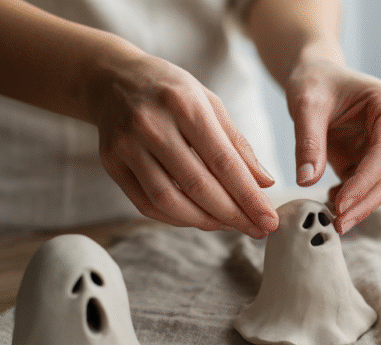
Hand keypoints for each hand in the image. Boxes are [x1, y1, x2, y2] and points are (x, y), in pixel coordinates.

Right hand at [91, 51, 278, 238]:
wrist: (113, 78)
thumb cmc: (170, 91)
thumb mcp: (209, 102)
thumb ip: (237, 143)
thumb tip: (265, 183)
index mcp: (184, 104)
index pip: (223, 161)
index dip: (249, 196)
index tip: (269, 219)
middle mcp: (152, 124)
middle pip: (197, 185)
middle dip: (232, 215)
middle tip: (257, 230)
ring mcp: (127, 144)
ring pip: (168, 200)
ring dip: (204, 221)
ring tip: (229, 226)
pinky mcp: (111, 162)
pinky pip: (146, 204)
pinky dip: (175, 218)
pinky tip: (198, 219)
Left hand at [286, 57, 380, 233]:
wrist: (316, 76)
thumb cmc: (315, 81)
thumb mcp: (305, 104)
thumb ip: (308, 142)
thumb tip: (306, 182)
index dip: (364, 182)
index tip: (341, 204)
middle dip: (365, 202)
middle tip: (338, 224)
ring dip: (360, 206)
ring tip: (332, 220)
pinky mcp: (373, 160)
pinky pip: (367, 187)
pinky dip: (351, 200)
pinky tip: (329, 203)